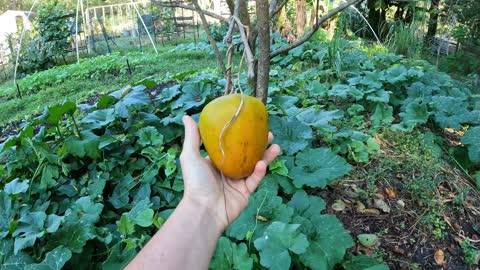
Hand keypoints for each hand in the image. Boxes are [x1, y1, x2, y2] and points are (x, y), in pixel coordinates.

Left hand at [179, 115, 280, 230]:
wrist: (204, 210)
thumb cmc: (196, 182)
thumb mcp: (190, 156)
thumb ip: (192, 137)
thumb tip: (187, 116)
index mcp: (216, 161)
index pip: (231, 146)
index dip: (242, 136)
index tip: (251, 124)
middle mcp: (228, 170)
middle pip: (247, 155)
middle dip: (259, 144)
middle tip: (269, 134)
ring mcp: (238, 182)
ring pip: (255, 166)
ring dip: (266, 156)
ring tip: (276, 146)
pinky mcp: (245, 192)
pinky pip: (255, 179)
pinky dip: (260, 171)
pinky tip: (263, 163)